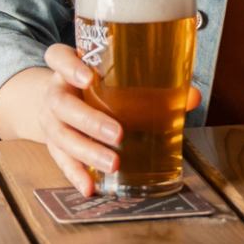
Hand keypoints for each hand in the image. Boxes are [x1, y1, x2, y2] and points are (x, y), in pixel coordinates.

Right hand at [0, 45, 200, 197]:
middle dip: (89, 120)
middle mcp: (56, 92)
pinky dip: (76, 174)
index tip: (87, 76)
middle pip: (62, 104)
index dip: (69, 66)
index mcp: (68, 67)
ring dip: (87, 151)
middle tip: (117, 133)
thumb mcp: (114, 77)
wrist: (60, 102)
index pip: (57, 57)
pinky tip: (90, 186)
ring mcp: (51, 120)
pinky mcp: (53, 145)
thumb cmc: (97, 87)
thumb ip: (153, 84)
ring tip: (113, 163)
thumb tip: (192, 96)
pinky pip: (61, 161)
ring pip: (61, 135)